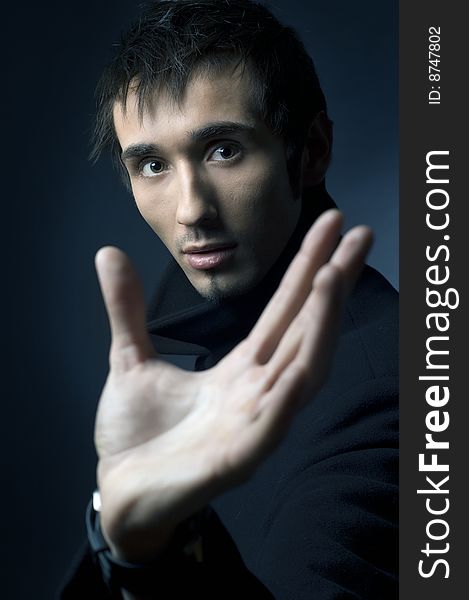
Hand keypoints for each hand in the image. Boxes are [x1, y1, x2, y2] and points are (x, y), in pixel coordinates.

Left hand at [93, 209, 371, 561]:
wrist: (119, 492)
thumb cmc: (138, 435)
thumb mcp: (130, 360)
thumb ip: (127, 310)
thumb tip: (109, 253)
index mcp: (241, 368)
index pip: (283, 310)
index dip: (307, 267)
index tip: (330, 225)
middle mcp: (258, 390)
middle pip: (304, 330)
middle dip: (333, 283)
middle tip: (361, 234)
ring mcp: (252, 423)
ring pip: (300, 370)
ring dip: (319, 327)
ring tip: (332, 279)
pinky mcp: (236, 460)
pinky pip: (271, 427)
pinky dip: (287, 398)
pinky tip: (301, 370)